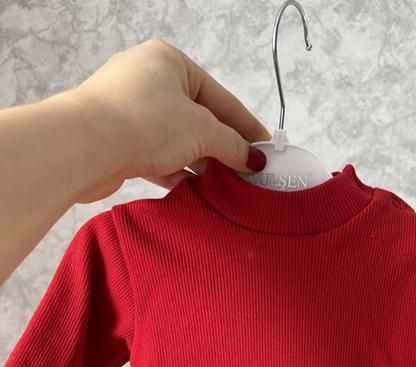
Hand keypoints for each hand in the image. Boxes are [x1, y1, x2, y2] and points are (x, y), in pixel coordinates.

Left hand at [70, 37, 271, 201]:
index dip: (247, 126)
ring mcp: (130, 111)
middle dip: (224, 147)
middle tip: (249, 172)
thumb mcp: (202, 130)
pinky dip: (178, 173)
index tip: (266, 149)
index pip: (221, 97)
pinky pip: (157, 156)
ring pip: (177, 140)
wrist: (85, 147)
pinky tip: (196, 191)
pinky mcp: (118, 141)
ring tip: (226, 186)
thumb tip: (254, 158)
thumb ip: (233, 144)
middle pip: (199, 119)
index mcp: (169, 62)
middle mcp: (148, 81)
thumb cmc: (143, 122)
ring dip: (202, 164)